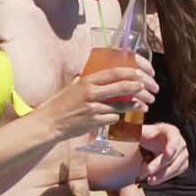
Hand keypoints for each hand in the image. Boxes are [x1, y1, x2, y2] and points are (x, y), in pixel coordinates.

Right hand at [35, 67, 156, 140]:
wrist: (49, 123)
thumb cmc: (59, 104)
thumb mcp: (72, 86)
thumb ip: (86, 81)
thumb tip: (97, 75)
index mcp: (87, 81)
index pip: (113, 73)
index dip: (129, 72)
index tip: (140, 73)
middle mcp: (92, 93)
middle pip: (121, 88)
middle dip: (137, 87)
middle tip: (146, 88)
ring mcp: (94, 109)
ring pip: (120, 106)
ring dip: (133, 105)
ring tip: (143, 105)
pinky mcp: (94, 122)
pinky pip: (113, 119)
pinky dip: (117, 118)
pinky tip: (120, 117)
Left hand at [138, 123, 188, 185]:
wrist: (155, 144)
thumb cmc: (148, 136)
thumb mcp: (141, 131)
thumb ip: (132, 131)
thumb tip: (120, 129)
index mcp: (171, 132)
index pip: (174, 139)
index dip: (171, 146)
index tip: (166, 153)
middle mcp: (180, 143)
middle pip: (173, 156)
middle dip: (160, 165)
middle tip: (147, 171)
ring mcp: (183, 155)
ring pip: (175, 167)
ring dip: (162, 175)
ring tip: (150, 180)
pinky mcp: (182, 164)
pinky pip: (175, 173)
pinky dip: (165, 177)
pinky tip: (154, 180)